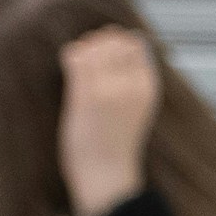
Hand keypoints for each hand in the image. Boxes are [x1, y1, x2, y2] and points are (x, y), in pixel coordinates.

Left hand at [58, 27, 161, 215]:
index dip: (116, 41)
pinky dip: (70, 54)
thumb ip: (130, 79)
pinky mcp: (87, 96)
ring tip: (77, 62)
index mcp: (148, 87)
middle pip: (114, 40)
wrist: (107, 175)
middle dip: (98, 42)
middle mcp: (132, 84)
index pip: (134, 42)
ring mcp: (110, 89)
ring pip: (95, 46)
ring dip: (83, 48)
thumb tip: (119, 44)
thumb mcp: (135, 106)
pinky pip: (76, 58)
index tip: (103, 53)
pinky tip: (67, 63)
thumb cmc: (115, 144)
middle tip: (86, 58)